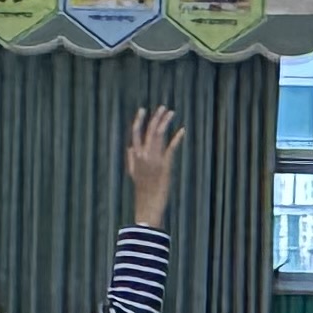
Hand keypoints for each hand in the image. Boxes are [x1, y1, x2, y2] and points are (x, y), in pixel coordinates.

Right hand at [122, 107, 185, 226]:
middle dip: (156, 118)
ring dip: (165, 123)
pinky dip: (177, 138)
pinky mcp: (165, 165)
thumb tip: (130, 147)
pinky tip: (182, 130)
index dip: (139, 121)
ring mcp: (154, 160)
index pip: (135, 133)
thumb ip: (131, 159)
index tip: (143, 110)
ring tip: (171, 113)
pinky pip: (171, 148)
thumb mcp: (133, 173)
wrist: (148, 205)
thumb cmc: (142, 190)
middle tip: (162, 107)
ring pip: (159, 135)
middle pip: (149, 131)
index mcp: (136, 156)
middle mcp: (144, 155)